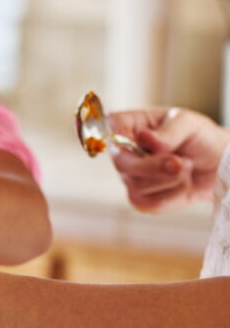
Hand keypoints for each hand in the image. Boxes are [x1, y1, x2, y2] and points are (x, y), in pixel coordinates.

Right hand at [108, 108, 229, 211]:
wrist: (218, 165)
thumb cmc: (200, 138)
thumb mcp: (189, 124)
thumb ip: (168, 132)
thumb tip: (144, 138)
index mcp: (129, 125)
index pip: (110, 126)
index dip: (120, 136)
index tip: (145, 140)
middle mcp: (123, 151)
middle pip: (121, 163)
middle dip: (153, 166)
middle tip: (180, 162)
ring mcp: (129, 177)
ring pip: (137, 185)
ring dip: (171, 179)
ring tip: (187, 166)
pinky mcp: (141, 199)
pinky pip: (150, 203)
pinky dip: (173, 195)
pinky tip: (183, 184)